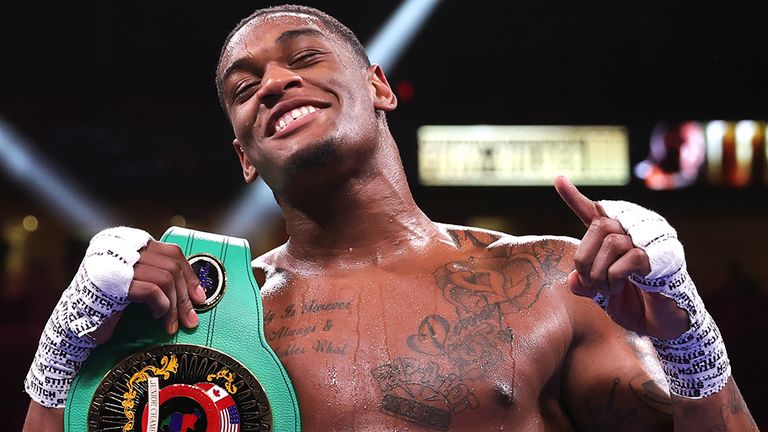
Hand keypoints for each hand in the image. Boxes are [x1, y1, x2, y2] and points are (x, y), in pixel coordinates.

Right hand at [93, 240, 206, 341]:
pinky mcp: (113, 281)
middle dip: (186, 295)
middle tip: (190, 319)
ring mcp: (116, 261)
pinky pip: (153, 290)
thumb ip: (158, 276)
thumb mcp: (136, 283)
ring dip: (175, 306)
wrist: (72, 325)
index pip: (171, 252)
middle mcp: (120, 246)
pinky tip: (157, 316)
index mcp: (127, 242)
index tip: (199, 296)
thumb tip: (195, 291)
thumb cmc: (107, 306)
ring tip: (171, 323)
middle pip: (171, 265)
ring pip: (166, 278)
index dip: (189, 274)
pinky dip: (162, 306)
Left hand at [554, 176, 688, 338]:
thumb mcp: (600, 294)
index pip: (593, 212)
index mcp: (615, 236)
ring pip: (611, 241)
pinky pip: (628, 258)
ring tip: (606, 289)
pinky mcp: (661, 256)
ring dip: (599, 272)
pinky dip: (615, 277)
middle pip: (599, 226)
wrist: (661, 323)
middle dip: (584, 258)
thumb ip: (584, 284)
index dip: (574, 197)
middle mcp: (633, 232)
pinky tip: (620, 288)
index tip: (558, 179)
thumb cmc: (633, 302)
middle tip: (589, 282)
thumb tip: (574, 279)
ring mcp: (649, 241)